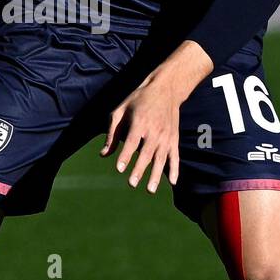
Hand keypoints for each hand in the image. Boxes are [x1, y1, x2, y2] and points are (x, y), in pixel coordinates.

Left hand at [100, 41, 212, 192]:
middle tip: (131, 183)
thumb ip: (112, 132)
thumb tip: (104, 154)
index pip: (131, 142)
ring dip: (156, 175)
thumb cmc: (139, 100)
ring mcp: (166, 136)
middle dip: (139, 169)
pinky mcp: (174, 139)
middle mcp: (154, 130)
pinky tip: (172, 182)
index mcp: (140, 122)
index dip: (125, 155)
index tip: (119, 169)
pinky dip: (175, 169)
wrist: (166, 89)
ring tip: (149, 190)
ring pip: (161, 159)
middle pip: (146, 153)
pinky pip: (175, 157)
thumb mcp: (121, 110)